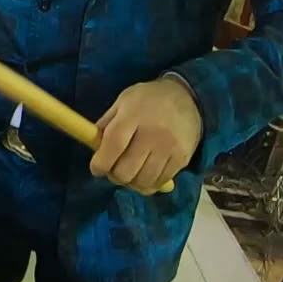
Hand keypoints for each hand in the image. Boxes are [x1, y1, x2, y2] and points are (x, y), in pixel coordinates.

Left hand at [91, 78, 202, 195]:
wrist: (188, 97)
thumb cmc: (148, 100)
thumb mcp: (122, 102)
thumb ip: (106, 124)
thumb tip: (93, 149)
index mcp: (133, 116)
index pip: (113, 145)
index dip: (100, 163)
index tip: (96, 169)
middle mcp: (152, 134)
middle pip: (126, 170)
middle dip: (114, 175)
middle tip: (113, 169)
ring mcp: (169, 148)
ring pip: (143, 181)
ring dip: (131, 182)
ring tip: (129, 172)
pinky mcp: (183, 159)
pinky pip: (160, 182)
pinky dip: (148, 184)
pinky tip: (144, 174)